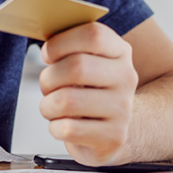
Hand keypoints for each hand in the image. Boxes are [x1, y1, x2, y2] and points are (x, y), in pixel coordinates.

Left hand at [38, 22, 138, 166]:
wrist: (116, 128)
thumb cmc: (91, 90)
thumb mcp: (88, 62)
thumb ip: (70, 47)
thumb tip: (46, 45)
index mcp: (120, 52)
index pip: (93, 35)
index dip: (62, 42)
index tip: (48, 53)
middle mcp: (126, 78)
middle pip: (77, 67)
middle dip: (49, 77)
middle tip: (47, 85)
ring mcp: (123, 109)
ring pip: (67, 101)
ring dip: (48, 105)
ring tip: (53, 106)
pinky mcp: (114, 137)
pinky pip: (68, 129)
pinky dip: (55, 127)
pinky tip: (63, 124)